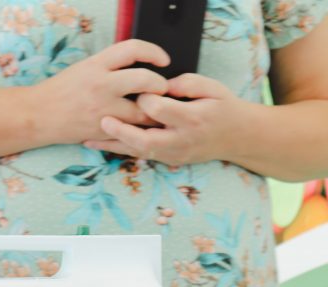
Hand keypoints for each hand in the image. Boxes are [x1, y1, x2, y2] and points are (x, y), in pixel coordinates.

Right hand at [32, 40, 169, 145]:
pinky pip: (131, 131)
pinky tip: (141, 128)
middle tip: (161, 90)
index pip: (133, 49)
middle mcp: (101, 84)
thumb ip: (110, 65)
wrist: (38, 115)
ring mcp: (103, 109)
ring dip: (154, 112)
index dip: (154, 52)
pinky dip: (140, 130)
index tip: (163, 60)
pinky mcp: (103, 130)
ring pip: (142, 111)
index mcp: (97, 64)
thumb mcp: (85, 68)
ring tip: (154, 112)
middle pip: (145, 80)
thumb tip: (140, 64)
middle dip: (160, 85)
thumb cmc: (62, 90)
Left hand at [84, 74, 243, 164]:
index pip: (160, 110)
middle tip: (102, 121)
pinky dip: (121, 150)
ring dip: (113, 146)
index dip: (146, 98)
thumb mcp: (213, 88)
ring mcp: (173, 154)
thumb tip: (163, 83)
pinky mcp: (168, 160)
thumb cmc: (224, 108)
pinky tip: (103, 145)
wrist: (238, 138)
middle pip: (145, 140)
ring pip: (139, 152)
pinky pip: (141, 156)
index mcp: (192, 119)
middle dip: (121, 132)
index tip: (140, 89)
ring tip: (89, 139)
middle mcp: (181, 140)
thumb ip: (188, 83)